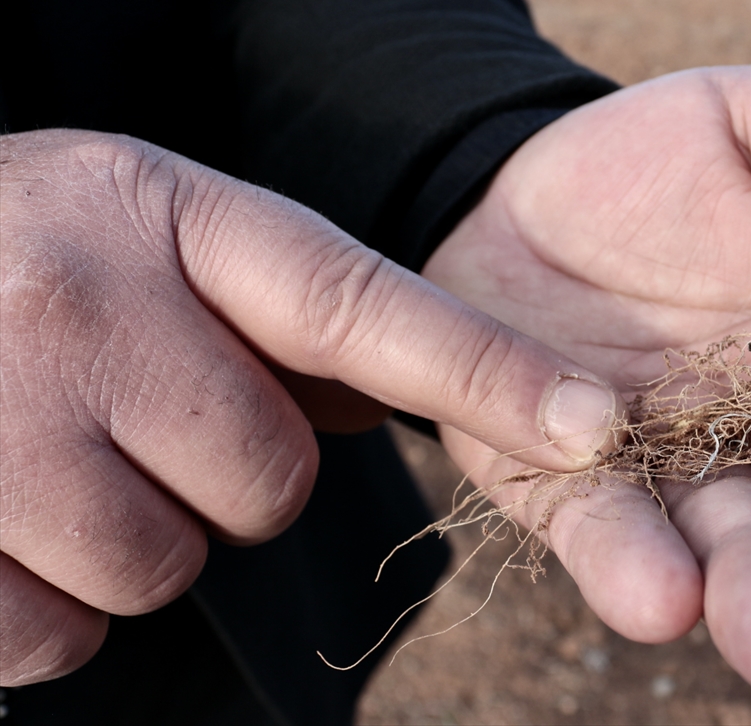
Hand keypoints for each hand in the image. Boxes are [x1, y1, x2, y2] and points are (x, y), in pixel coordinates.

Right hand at [0, 130, 622, 684]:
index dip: (487, 376)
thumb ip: (283, 314)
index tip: (592, 430)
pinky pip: (62, 635)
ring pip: (165, 569)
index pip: (365, 309)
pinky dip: (46, 602)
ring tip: (56, 456)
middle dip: (220, 478)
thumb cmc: (29, 260)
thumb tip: (401, 395)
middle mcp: (85, 300)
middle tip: (134, 416)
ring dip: (131, 539)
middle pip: (269, 486)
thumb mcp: (154, 240)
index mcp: (167, 217)